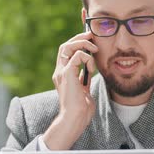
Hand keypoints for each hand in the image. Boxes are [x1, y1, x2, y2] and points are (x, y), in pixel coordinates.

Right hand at [43, 32, 98, 149]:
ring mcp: (61, 72)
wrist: (75, 119)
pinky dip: (87, 58)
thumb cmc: (81, 110)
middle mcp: (59, 71)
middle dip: (79, 38)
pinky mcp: (66, 73)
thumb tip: (87, 72)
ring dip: (83, 44)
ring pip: (67, 46)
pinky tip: (92, 68)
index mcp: (63, 75)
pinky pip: (78, 56)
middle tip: (91, 35)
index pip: (66, 53)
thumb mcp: (84, 91)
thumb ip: (83, 80)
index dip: (77, 44)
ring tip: (94, 49)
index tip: (90, 41)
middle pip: (65, 46)